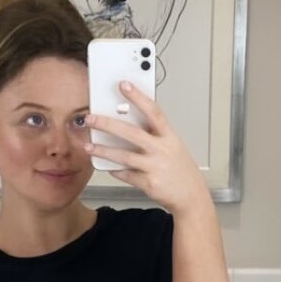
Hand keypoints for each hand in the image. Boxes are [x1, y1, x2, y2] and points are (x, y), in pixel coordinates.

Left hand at [84, 81, 210, 214]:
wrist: (191, 196)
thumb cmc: (181, 170)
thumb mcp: (173, 147)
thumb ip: (155, 135)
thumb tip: (129, 122)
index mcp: (170, 137)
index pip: (153, 111)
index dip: (138, 97)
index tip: (124, 85)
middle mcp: (162, 150)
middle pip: (131, 133)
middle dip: (108, 124)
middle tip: (91, 118)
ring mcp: (155, 167)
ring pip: (123, 156)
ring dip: (103, 150)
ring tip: (89, 146)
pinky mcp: (149, 183)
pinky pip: (126, 175)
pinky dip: (115, 170)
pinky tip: (107, 166)